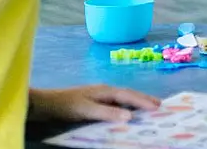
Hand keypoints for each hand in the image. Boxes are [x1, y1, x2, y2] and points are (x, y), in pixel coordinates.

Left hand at [28, 85, 160, 122]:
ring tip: (149, 107)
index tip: (158, 108)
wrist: (46, 104)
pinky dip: (126, 106)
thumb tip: (130, 117)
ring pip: (123, 98)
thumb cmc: (66, 105)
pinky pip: (116, 103)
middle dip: (144, 99)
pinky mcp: (94, 101)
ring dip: (136, 102)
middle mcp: (105, 91)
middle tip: (160, 105)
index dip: (143, 101)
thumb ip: (107, 113)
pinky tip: (127, 112)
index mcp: (105, 90)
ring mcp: (99, 95)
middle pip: (129, 94)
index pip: (128, 96)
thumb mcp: (86, 110)